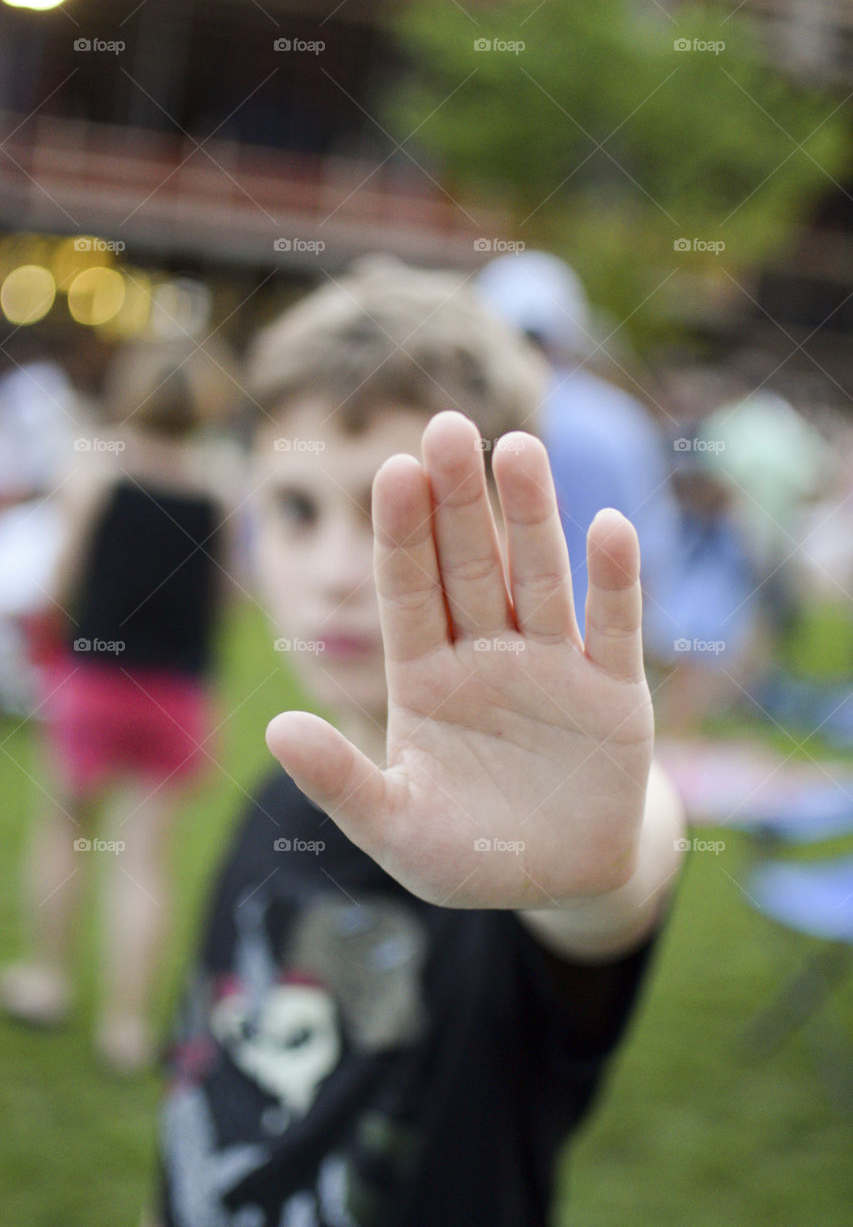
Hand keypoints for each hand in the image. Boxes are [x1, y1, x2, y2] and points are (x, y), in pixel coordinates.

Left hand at [266, 411, 654, 908]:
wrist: (561, 879)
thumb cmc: (465, 853)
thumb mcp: (395, 826)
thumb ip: (340, 782)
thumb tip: (275, 731)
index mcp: (424, 679)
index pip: (408, 591)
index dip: (401, 533)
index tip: (391, 469)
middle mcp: (485, 655)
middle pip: (469, 565)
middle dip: (458, 500)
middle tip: (447, 425)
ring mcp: (551, 666)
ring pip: (538, 578)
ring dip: (532, 517)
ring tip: (518, 448)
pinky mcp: (613, 691)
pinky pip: (613, 627)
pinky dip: (614, 582)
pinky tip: (609, 527)